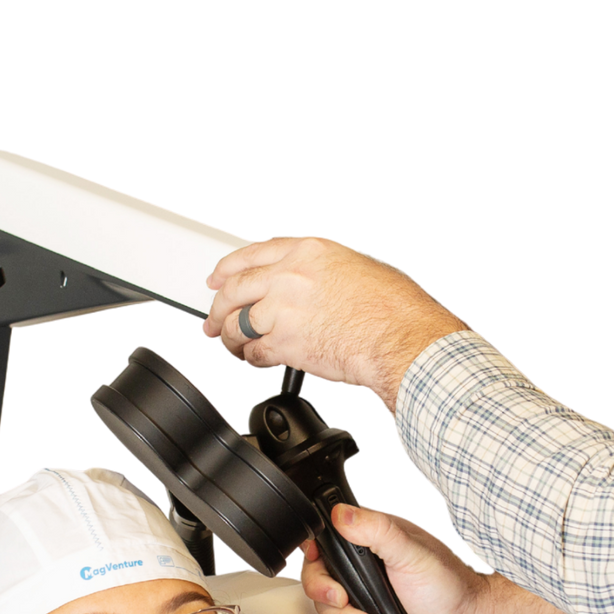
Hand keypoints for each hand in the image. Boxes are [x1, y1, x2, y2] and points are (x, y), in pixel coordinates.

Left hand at [202, 235, 467, 408]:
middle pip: (235, 290)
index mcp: (308, 253)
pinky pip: (254, 352)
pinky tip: (254, 360)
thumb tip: (310, 285)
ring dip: (230, 338)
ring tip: (232, 346)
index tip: (218, 278)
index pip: (251, 255)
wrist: (400, 340)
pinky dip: (250, 358)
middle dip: (218, 308)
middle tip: (213, 319)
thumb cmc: (394, 308)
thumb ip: (322, 272)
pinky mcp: (285, 345)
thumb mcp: (358, 267)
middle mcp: (288, 278)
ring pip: (237, 324)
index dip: (228, 268)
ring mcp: (283, 312)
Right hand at [301, 504, 572, 613]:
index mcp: (372, 541)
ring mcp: (362, 598)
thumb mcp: (413, 552)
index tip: (317, 559)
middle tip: (343, 597)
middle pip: (314, 576)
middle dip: (323, 591)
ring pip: (322, 608)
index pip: (324, 538)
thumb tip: (341, 512)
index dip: (313, 549)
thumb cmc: (451, 588)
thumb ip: (376, 531)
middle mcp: (363, 569)